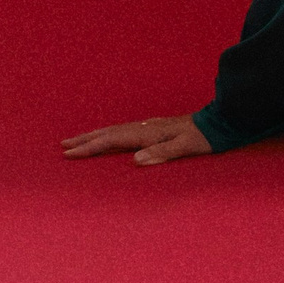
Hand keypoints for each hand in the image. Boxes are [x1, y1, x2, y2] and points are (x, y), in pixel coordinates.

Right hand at [61, 117, 211, 165]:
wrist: (220, 121)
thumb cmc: (205, 137)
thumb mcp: (186, 147)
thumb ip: (162, 153)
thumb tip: (135, 160)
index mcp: (148, 133)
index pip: (112, 141)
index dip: (90, 147)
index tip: (70, 153)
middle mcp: (146, 127)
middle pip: (109, 133)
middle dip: (86, 139)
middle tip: (63, 146)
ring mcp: (150, 126)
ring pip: (115, 130)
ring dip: (95, 136)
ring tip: (78, 140)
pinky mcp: (155, 128)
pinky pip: (125, 132)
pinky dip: (110, 135)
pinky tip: (109, 138)